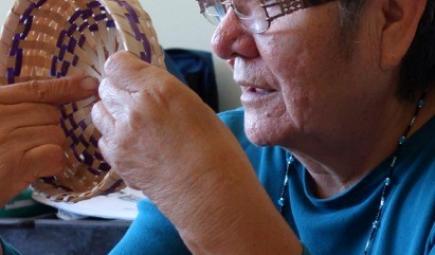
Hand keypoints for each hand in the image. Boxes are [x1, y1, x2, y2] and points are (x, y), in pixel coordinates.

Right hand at [0, 76, 97, 206]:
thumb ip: (15, 110)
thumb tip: (53, 106)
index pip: (35, 88)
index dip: (65, 86)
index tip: (90, 83)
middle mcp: (0, 115)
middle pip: (50, 113)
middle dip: (50, 129)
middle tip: (31, 145)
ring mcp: (7, 138)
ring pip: (56, 134)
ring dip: (51, 148)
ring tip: (28, 159)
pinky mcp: (16, 163)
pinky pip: (55, 155)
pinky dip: (52, 164)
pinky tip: (36, 170)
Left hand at [92, 51, 249, 197]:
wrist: (211, 193)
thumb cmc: (216, 150)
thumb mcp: (195, 106)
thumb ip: (165, 92)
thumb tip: (148, 88)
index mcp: (160, 89)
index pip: (117, 64)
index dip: (124, 69)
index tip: (132, 75)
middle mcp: (135, 108)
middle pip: (105, 87)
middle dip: (118, 91)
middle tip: (137, 102)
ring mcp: (122, 135)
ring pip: (98, 111)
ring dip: (112, 113)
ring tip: (133, 123)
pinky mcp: (117, 159)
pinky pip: (102, 138)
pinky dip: (113, 137)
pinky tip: (133, 145)